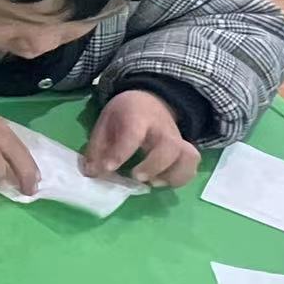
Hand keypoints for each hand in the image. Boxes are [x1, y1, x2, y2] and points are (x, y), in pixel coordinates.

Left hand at [83, 90, 199, 186]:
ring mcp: (177, 138)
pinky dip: (181, 177)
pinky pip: (192, 165)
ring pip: (188, 156)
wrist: (150, 101)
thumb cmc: (124, 114)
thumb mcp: (105, 123)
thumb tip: (91, 173)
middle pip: (169, 145)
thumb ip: (97, 148)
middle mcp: (161, 127)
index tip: (108, 168)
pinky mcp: (184, 149)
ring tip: (152, 183)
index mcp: (137, 115)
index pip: (133, 132)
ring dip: (172, 175)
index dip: (121, 152)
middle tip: (136, 176)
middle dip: (154, 165)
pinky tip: (162, 182)